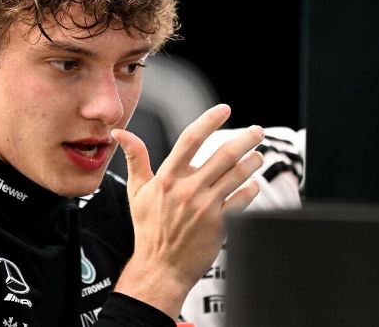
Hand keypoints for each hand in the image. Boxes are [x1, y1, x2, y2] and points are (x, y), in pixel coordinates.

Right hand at [111, 104, 263, 318]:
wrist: (160, 267)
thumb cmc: (148, 228)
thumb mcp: (136, 191)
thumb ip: (135, 158)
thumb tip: (120, 133)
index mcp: (167, 178)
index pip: (191, 139)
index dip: (209, 120)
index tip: (224, 109)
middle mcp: (188, 189)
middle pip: (223, 154)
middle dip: (246, 139)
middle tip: (257, 131)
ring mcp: (205, 206)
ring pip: (238, 175)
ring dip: (253, 161)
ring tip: (258, 156)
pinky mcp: (220, 224)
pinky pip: (242, 199)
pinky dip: (251, 188)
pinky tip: (253, 184)